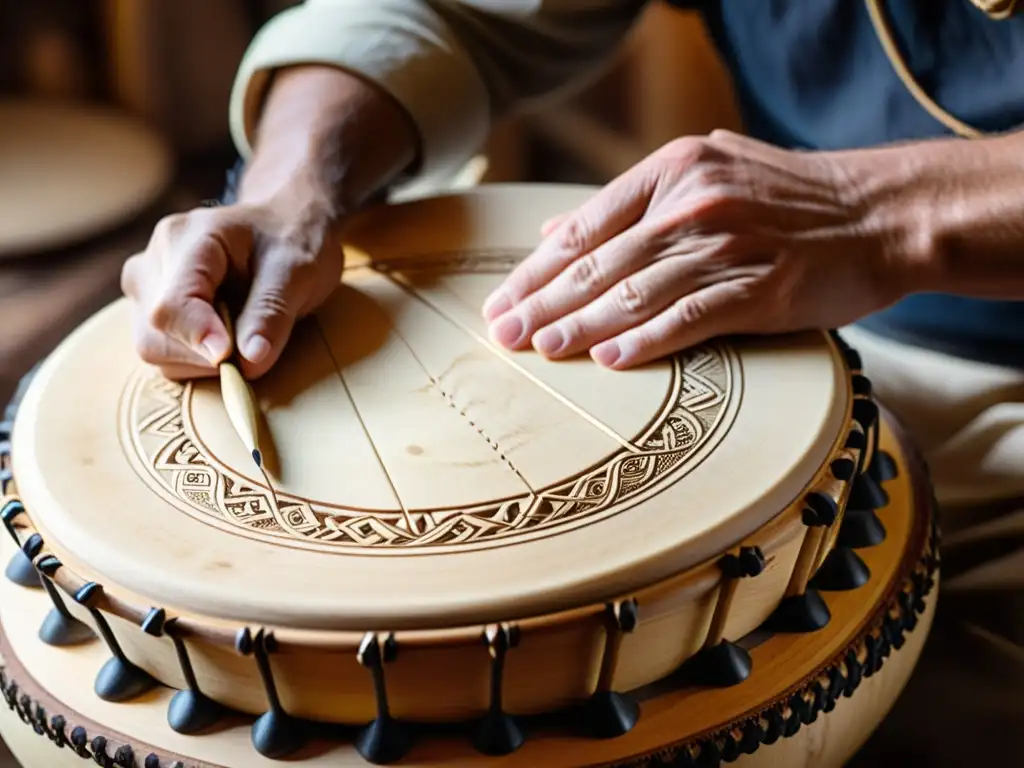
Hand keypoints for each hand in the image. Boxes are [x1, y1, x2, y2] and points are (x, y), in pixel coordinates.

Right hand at [121, 202, 340, 379]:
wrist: (284, 226)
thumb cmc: (291, 242)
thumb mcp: (298, 272)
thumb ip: (271, 313)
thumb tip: (249, 363)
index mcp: (187, 238)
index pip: (172, 305)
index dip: (198, 339)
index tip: (230, 359)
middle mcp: (153, 261)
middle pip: (154, 336)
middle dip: (204, 356)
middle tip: (253, 345)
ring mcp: (144, 285)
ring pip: (153, 349)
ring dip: (201, 360)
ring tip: (241, 329)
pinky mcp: (147, 307)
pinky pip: (161, 351)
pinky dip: (195, 358)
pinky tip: (224, 334)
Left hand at [482, 130, 903, 368]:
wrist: (880, 212)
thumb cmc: (786, 199)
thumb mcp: (705, 173)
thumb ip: (629, 203)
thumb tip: (555, 229)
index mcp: (673, 170)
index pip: (586, 226)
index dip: (538, 269)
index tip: (502, 300)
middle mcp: (693, 202)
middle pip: (601, 262)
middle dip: (544, 301)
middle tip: (503, 334)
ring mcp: (728, 244)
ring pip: (638, 291)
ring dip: (584, 325)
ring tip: (542, 349)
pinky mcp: (762, 287)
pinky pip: (692, 317)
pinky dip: (648, 341)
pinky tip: (612, 360)